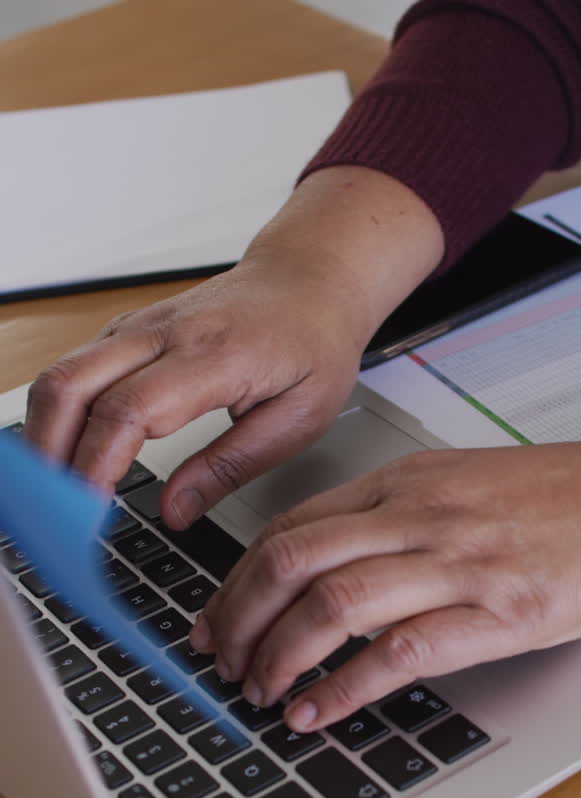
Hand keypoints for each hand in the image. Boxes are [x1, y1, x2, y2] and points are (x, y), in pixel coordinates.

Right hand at [22, 167, 443, 529]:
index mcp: (212, 356)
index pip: (128, 411)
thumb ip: (231, 466)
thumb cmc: (313, 344)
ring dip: (45, 436)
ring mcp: (138, 327)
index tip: (89, 513)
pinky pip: (74, 369)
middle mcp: (163, 333)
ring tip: (57, 494)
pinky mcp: (128, 331)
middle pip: (70, 386)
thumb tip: (175, 512)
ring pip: (60, 375)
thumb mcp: (298, 419)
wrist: (310, 279)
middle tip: (60, 513)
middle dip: (51, 456)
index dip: (98, 465)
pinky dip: (60, 416)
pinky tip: (70, 457)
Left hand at [190, 429, 580, 730]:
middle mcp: (418, 516)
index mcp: (405, 482)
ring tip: (260, 692)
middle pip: (292, 561)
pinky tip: (316, 710)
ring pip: (331, 602)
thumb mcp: (461, 484)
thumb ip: (393, 516)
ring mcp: (456, 564)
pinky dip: (343, 686)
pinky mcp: (495, 615)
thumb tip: (327, 562)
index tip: (216, 617)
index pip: (291, 527)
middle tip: (220, 661)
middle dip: (238, 618)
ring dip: (279, 655)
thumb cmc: (562, 500)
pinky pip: (397, 651)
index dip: (237, 579)